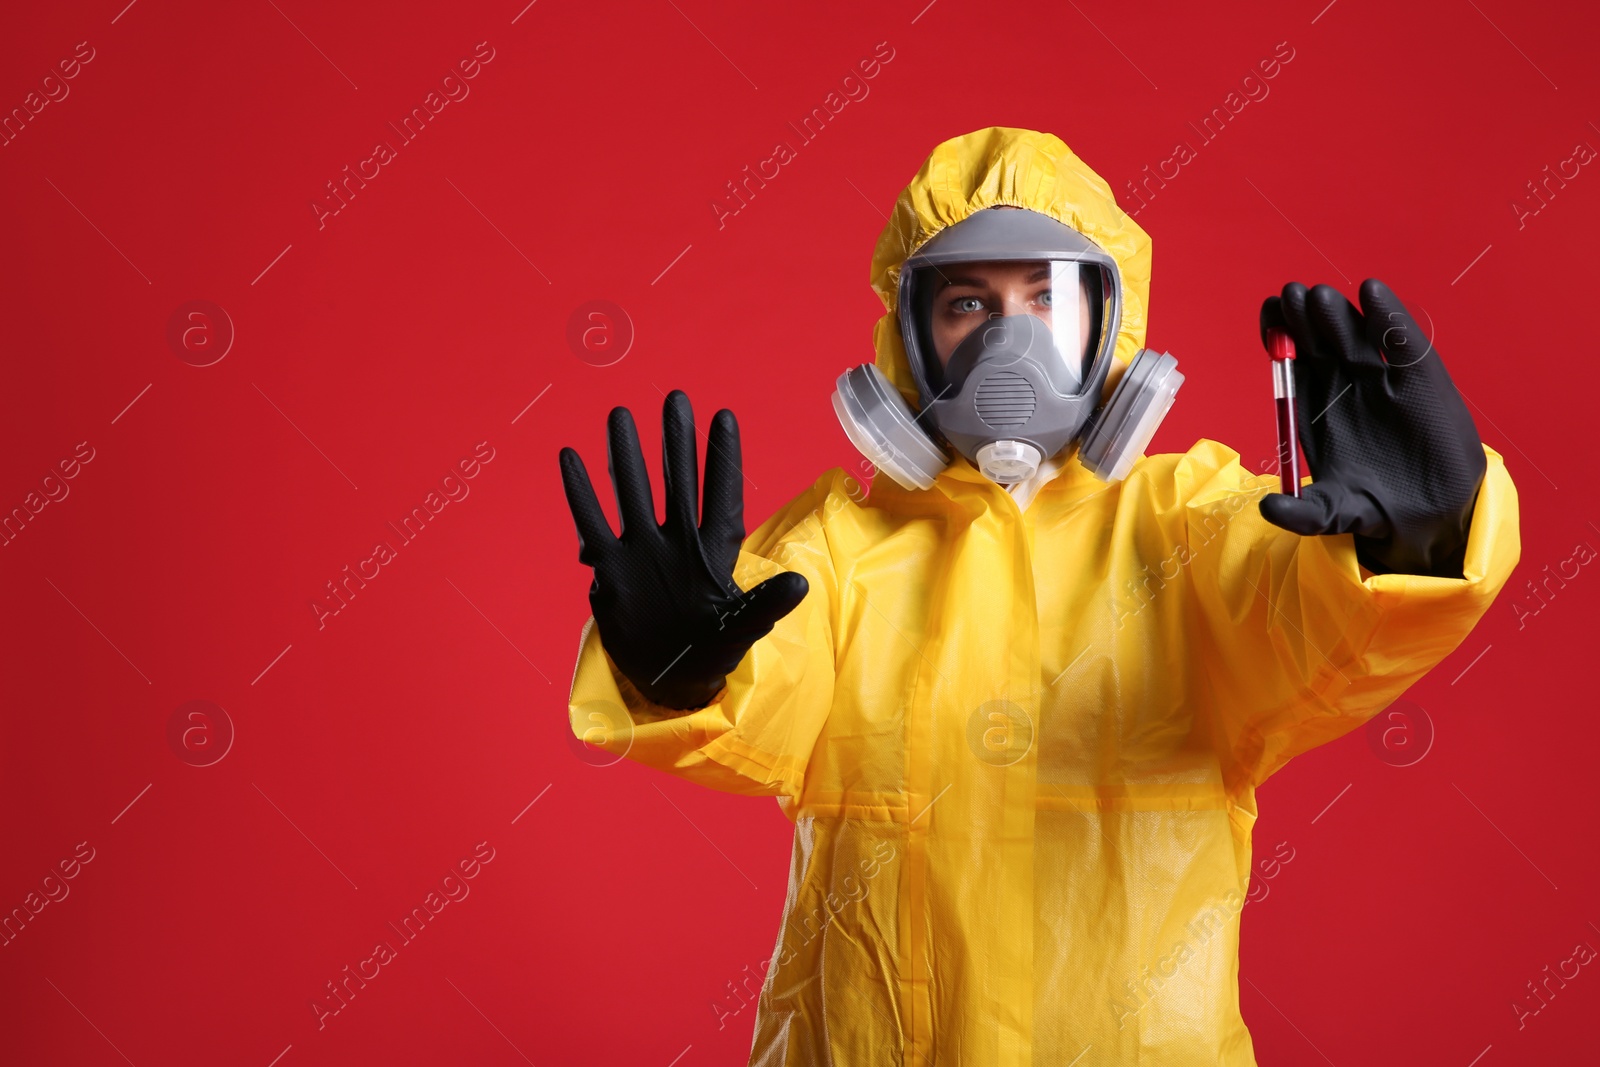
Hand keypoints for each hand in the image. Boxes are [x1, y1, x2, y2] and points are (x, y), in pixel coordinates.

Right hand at [559, 390, 809, 708]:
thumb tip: (801, 584)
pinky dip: (581, 495)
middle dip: (675, 441)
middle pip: (676, 481)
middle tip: (675, 398)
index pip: (721, 496)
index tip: (724, 416)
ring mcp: (642, 551)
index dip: (723, 458)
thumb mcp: (741, 630)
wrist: (668, 677)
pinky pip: (593, 524)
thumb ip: (764, 605)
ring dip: (625, 456)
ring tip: (619, 415)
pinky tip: (571, 457)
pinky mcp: (610, 569)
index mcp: (714, 552)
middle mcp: (678, 542)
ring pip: (632, 492)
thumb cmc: (713, 651)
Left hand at [1257, 278, 1485, 577]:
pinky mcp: (1420, 378)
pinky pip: (1400, 341)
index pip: (1291, 362)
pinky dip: (1388, 316)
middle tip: (1291, 294)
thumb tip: (1268, 510)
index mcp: (1314, 408)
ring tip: (1319, 297)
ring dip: (1336, 313)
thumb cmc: (1374, 507)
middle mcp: (1343, 386)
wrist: (1433, 516)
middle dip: (1304, 317)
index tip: (1269, 312)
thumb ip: (1304, 513)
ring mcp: (1380, 379)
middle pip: (1319, 340)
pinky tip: (1372, 291)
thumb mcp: (1335, 513)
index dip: (1279, 335)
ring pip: (1354, 335)